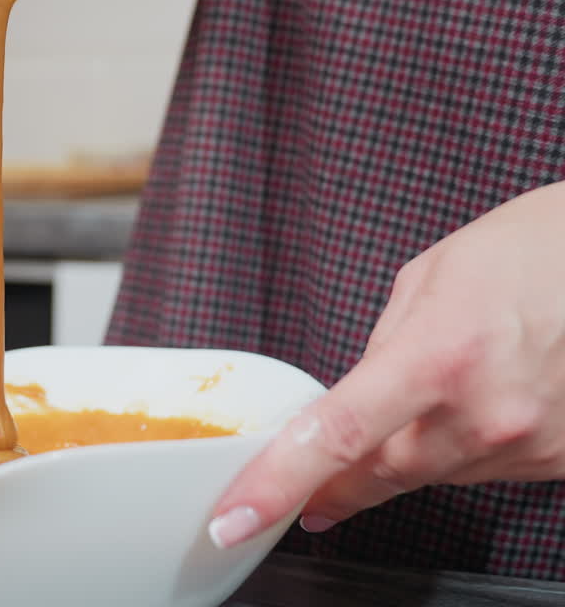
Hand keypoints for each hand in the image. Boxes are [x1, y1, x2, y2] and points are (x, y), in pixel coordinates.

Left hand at [207, 181, 564, 548]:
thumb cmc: (536, 249)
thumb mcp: (430, 277)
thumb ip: (380, 349)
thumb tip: (347, 398)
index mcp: (439, 355)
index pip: (334, 439)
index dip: (274, 485)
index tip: (234, 518)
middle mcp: (485, 413)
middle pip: (378, 471)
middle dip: (336, 471)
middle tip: (312, 467)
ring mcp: (528, 446)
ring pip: (430, 473)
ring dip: (411, 443)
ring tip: (446, 378)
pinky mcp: (556, 462)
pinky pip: (481, 468)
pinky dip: (463, 441)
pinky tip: (483, 394)